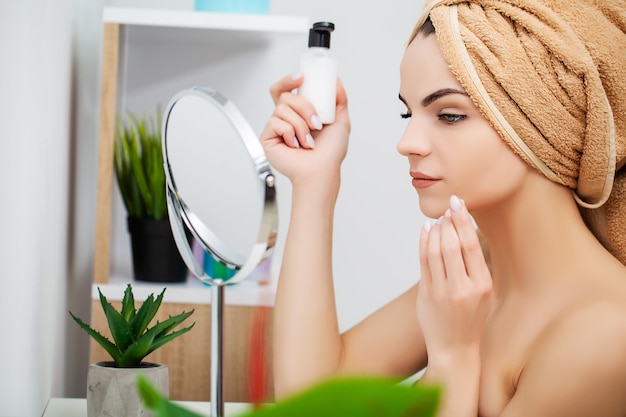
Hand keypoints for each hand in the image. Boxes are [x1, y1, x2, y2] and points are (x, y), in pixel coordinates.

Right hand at [259, 73, 350, 185]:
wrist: (321, 170)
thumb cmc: (330, 154)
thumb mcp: (341, 121)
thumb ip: (339, 100)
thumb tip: (335, 82)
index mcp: (299, 114)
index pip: (287, 90)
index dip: (288, 80)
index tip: (301, 78)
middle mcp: (286, 120)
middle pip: (285, 96)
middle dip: (304, 106)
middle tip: (316, 121)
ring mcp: (276, 128)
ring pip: (282, 108)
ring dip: (301, 124)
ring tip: (308, 140)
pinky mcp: (267, 138)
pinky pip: (276, 122)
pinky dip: (290, 133)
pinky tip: (295, 145)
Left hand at [417, 195, 492, 364]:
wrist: (455, 350)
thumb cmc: (471, 319)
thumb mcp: (484, 295)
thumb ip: (475, 267)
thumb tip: (463, 232)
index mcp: (482, 286)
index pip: (471, 245)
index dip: (464, 221)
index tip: (459, 204)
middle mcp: (463, 288)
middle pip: (451, 245)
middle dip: (449, 221)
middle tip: (449, 206)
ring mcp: (442, 292)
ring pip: (435, 251)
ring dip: (435, 230)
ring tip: (439, 218)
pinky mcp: (426, 295)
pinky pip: (423, 262)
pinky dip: (423, 242)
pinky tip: (426, 230)